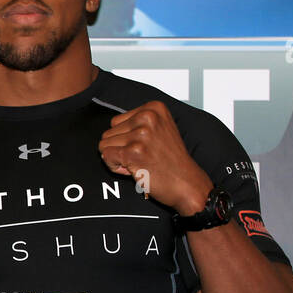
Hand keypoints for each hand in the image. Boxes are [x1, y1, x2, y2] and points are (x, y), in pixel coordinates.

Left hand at [97, 101, 212, 214]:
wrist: (187, 184)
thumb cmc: (171, 161)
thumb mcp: (159, 130)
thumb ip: (136, 124)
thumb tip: (108, 129)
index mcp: (154, 108)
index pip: (116, 122)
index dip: (126, 139)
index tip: (145, 147)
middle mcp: (148, 117)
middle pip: (108, 132)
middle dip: (121, 148)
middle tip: (143, 157)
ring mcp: (141, 134)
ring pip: (104, 144)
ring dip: (118, 158)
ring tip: (140, 162)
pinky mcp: (133, 151)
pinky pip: (106, 156)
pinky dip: (114, 166)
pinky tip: (134, 169)